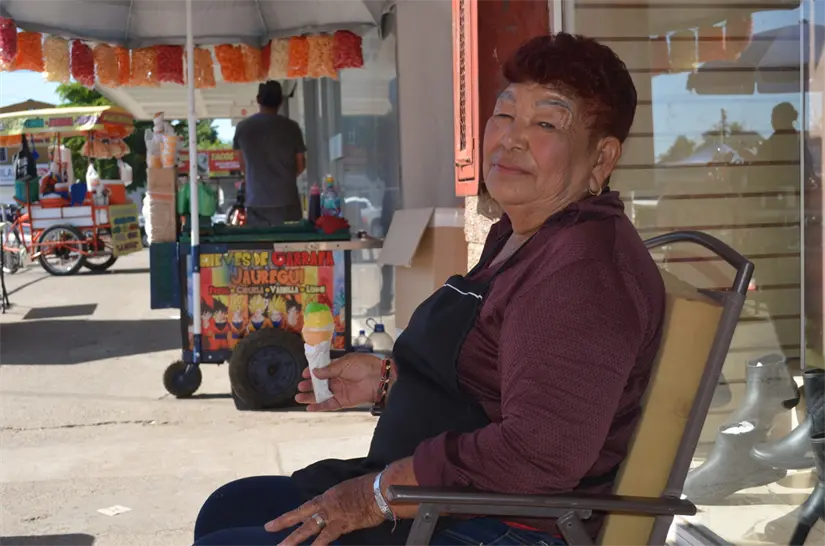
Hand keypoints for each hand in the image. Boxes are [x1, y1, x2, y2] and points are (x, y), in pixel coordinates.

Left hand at [265, 474, 383, 545]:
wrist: (381, 490)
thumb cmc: (372, 487)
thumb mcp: (352, 489)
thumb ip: (343, 499)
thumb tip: (344, 505)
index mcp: (330, 495)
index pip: (309, 506)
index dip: (295, 513)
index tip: (283, 519)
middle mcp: (327, 503)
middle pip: (302, 513)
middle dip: (285, 521)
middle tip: (269, 528)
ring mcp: (333, 514)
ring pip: (309, 527)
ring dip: (294, 538)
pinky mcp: (342, 524)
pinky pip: (327, 537)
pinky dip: (318, 545)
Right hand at [296, 352, 382, 410]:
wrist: (378, 378)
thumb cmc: (364, 366)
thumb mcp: (344, 363)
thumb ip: (329, 369)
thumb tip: (315, 371)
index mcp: (338, 367)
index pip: (322, 370)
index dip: (312, 372)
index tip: (305, 373)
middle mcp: (337, 379)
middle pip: (319, 383)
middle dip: (309, 385)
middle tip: (301, 386)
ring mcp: (339, 390)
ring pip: (321, 395)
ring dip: (310, 396)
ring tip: (299, 397)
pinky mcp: (342, 401)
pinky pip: (328, 404)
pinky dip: (319, 406)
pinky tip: (309, 407)